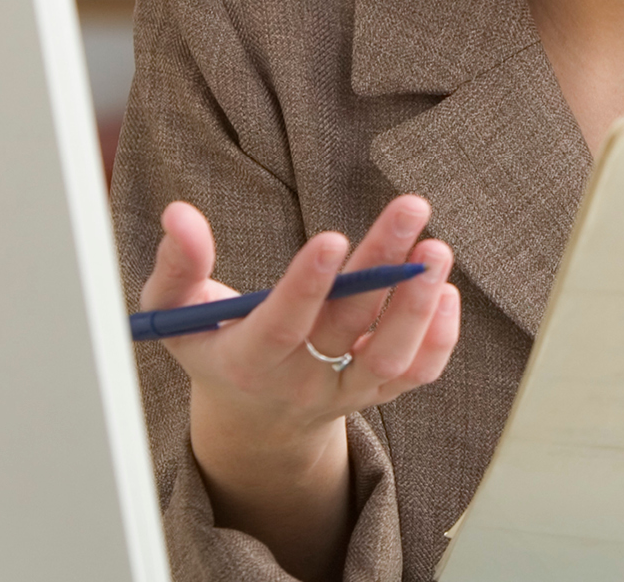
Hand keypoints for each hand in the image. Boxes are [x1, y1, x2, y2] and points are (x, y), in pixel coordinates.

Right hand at [138, 195, 459, 579]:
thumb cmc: (212, 343)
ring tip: (436, 249)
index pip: (280, 328)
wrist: (254, 416)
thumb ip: (177, 264)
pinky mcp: (380, 391)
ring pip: (391, 358)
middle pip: (346, 327)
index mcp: (247, 361)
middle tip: (411, 207)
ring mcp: (346, 391)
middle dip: (381, 266)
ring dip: (418, 304)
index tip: (332, 236)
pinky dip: (439, 338)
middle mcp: (300, 382)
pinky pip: (418, 374)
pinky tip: (447, 289)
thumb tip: (179, 214)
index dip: (306, 285)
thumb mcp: (176, 311)